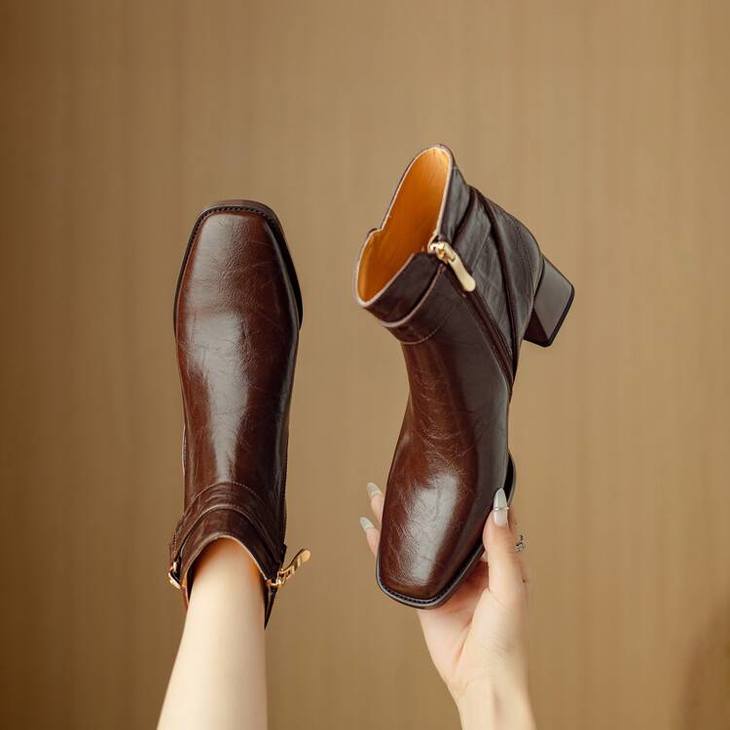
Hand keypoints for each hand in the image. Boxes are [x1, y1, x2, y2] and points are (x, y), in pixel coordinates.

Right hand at [361, 484, 535, 729]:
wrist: (480, 679)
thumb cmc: (507, 639)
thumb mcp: (511, 588)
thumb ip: (502, 548)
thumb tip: (498, 506)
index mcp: (497, 560)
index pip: (485, 518)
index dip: (474, 494)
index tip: (463, 470)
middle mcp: (469, 565)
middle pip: (445, 525)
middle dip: (427, 502)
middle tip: (411, 475)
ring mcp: (444, 578)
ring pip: (419, 541)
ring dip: (400, 519)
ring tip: (380, 494)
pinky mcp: (423, 594)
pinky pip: (400, 567)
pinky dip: (383, 550)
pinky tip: (370, 531)